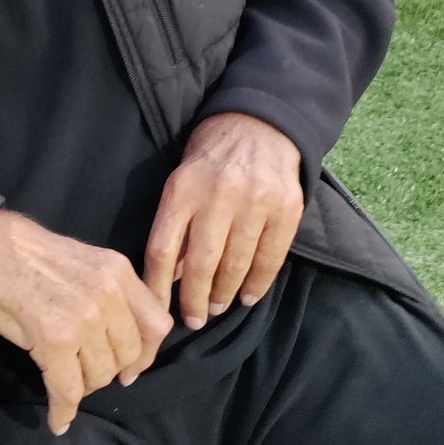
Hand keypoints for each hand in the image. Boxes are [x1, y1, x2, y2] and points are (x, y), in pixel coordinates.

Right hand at [0, 210, 172, 435]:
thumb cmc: (25, 255)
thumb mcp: (85, 263)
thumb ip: (108, 293)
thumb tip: (118, 335)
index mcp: (119, 272)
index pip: (157, 324)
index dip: (145, 355)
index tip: (130, 370)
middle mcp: (109, 293)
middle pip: (127, 355)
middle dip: (108, 372)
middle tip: (86, 375)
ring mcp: (84, 317)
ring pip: (99, 374)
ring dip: (83, 387)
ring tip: (66, 383)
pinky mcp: (56, 340)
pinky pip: (68, 388)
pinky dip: (63, 410)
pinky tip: (58, 419)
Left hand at [143, 113, 303, 328]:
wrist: (259, 124)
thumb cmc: (211, 159)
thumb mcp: (180, 183)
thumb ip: (174, 227)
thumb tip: (167, 278)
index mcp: (182, 190)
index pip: (162, 250)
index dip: (157, 288)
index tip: (157, 312)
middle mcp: (218, 195)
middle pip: (200, 263)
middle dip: (195, 300)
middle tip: (194, 320)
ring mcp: (255, 202)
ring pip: (235, 265)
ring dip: (225, 295)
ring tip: (218, 308)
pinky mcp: (286, 208)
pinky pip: (270, 258)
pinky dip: (258, 283)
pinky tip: (248, 297)